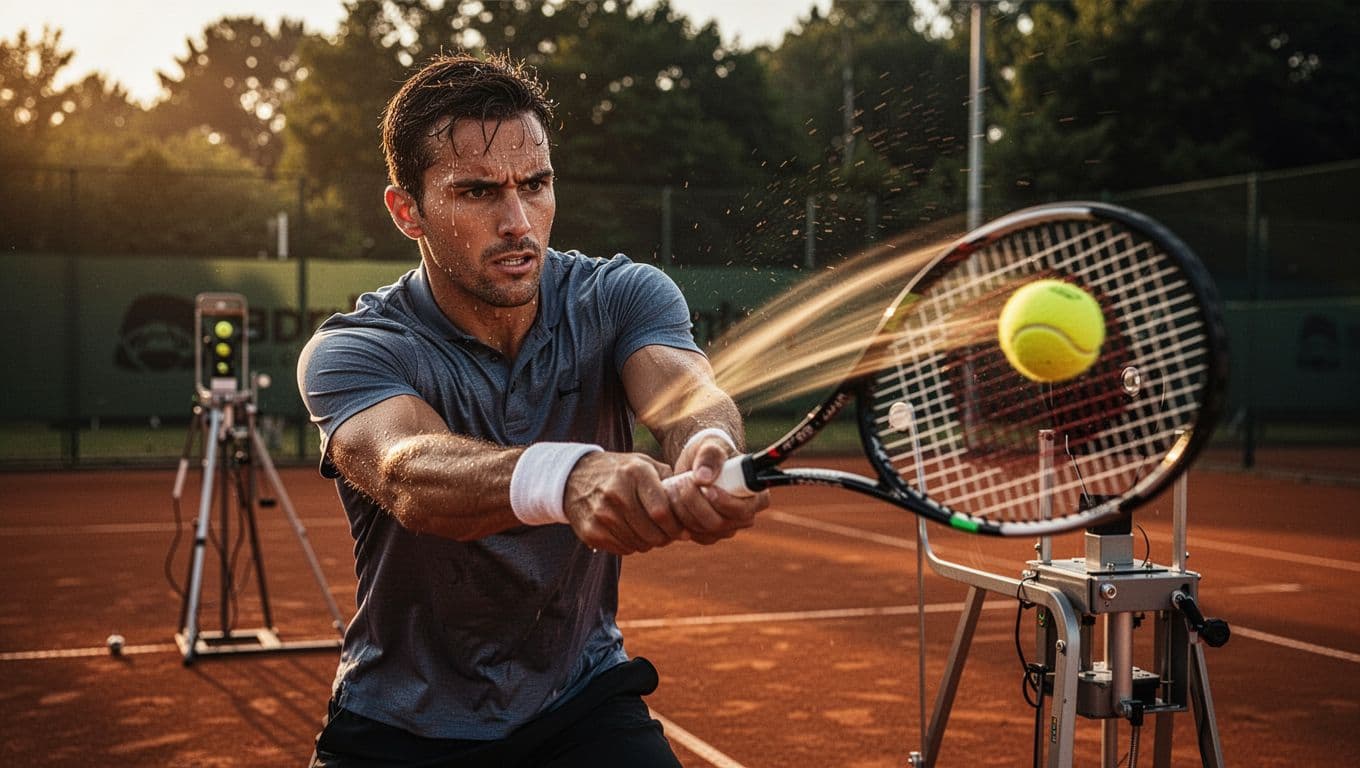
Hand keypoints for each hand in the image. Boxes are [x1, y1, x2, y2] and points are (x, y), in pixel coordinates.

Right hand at [562, 451, 685, 554]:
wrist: (575, 477)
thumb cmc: (620, 472)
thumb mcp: (644, 464)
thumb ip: (670, 480)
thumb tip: (697, 501)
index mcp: (634, 473)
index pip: (662, 512)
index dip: (676, 526)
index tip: (683, 530)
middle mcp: (616, 493)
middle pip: (653, 533)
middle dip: (666, 537)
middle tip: (668, 534)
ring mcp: (601, 514)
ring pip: (639, 544)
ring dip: (650, 542)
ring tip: (650, 531)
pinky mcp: (591, 531)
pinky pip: (623, 549)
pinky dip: (632, 545)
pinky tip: (631, 532)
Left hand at [667, 434, 768, 544]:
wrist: (696, 465)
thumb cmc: (710, 454)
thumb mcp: (710, 446)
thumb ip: (709, 457)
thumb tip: (703, 478)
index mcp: (756, 496)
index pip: (744, 509)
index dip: (725, 502)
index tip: (707, 488)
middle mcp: (745, 516)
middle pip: (721, 523)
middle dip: (697, 503)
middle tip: (683, 481)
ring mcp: (727, 528)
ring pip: (704, 530)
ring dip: (684, 508)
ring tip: (676, 484)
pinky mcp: (709, 534)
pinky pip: (693, 534)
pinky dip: (679, 517)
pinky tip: (675, 499)